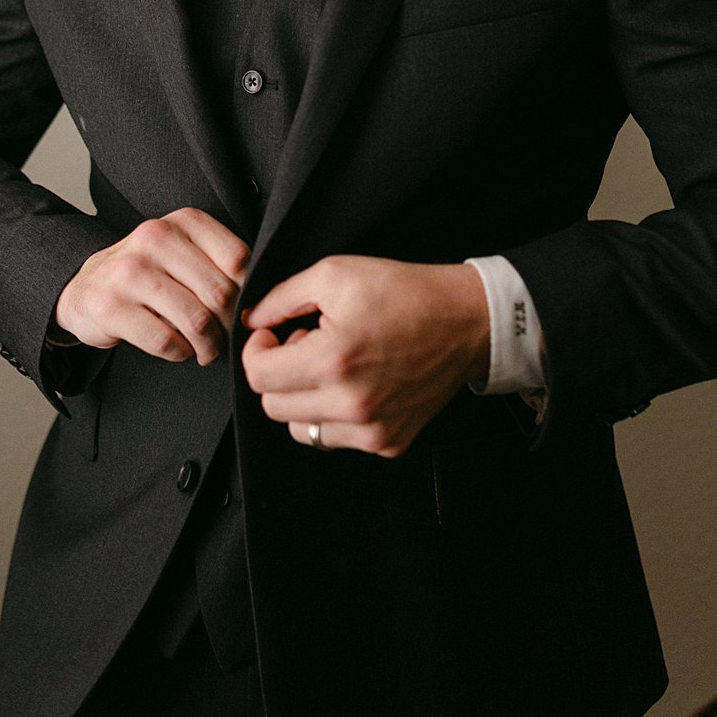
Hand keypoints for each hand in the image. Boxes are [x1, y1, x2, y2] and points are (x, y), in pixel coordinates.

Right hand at [53, 208, 251, 366]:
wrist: (85, 286)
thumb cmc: (148, 272)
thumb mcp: (183, 251)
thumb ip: (219, 263)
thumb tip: (262, 299)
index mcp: (183, 222)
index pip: (238, 259)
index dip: (247, 293)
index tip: (243, 311)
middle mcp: (155, 238)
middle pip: (219, 293)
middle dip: (229, 326)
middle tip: (226, 339)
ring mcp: (129, 272)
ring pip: (195, 320)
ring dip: (208, 346)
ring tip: (207, 350)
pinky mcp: (110, 307)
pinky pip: (165, 341)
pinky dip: (180, 353)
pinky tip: (178, 349)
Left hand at [240, 256, 490, 456]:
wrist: (466, 321)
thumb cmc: (405, 293)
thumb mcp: (335, 274)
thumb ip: (281, 298)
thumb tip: (250, 320)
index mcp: (333, 361)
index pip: (258, 377)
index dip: (258, 350)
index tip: (274, 335)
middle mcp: (351, 404)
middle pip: (273, 406)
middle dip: (279, 373)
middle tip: (307, 345)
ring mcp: (372, 430)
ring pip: (301, 429)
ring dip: (304, 399)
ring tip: (333, 367)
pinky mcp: (389, 443)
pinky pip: (337, 439)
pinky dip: (335, 415)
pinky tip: (357, 383)